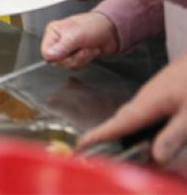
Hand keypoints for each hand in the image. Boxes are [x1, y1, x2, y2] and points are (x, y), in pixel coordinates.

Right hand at [40, 12, 119, 68]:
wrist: (111, 31)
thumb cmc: (94, 26)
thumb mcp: (76, 35)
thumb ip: (62, 47)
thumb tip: (49, 56)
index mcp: (53, 32)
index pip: (45, 52)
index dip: (57, 56)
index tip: (68, 52)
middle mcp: (58, 41)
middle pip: (57, 61)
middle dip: (73, 57)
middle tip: (81, 47)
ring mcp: (67, 49)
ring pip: (67, 65)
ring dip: (82, 58)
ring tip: (87, 48)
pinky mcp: (76, 56)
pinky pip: (76, 66)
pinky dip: (85, 60)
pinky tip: (89, 52)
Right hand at [79, 51, 186, 165]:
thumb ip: (172, 135)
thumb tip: (157, 158)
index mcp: (146, 105)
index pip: (117, 125)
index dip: (98, 137)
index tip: (80, 146)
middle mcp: (143, 99)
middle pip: (120, 121)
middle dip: (105, 136)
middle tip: (93, 151)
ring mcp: (150, 95)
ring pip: (131, 117)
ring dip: (122, 132)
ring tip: (119, 148)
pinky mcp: (159, 95)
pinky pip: (140, 113)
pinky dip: (136, 126)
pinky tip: (146, 133)